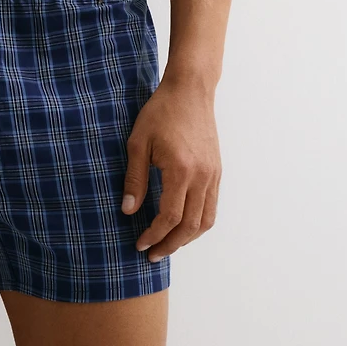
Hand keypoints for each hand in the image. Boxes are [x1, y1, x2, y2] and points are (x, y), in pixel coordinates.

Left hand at [121, 77, 221, 261]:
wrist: (189, 91)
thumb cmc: (160, 112)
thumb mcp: (138, 142)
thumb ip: (135, 178)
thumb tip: (128, 211)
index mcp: (181, 170)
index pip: (170, 216)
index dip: (154, 235)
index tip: (140, 244)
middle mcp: (202, 176)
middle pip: (190, 225)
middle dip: (170, 244)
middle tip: (152, 254)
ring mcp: (213, 174)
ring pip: (206, 220)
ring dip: (187, 238)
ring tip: (167, 244)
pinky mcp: (217, 170)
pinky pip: (212, 206)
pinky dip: (199, 223)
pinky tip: (183, 225)